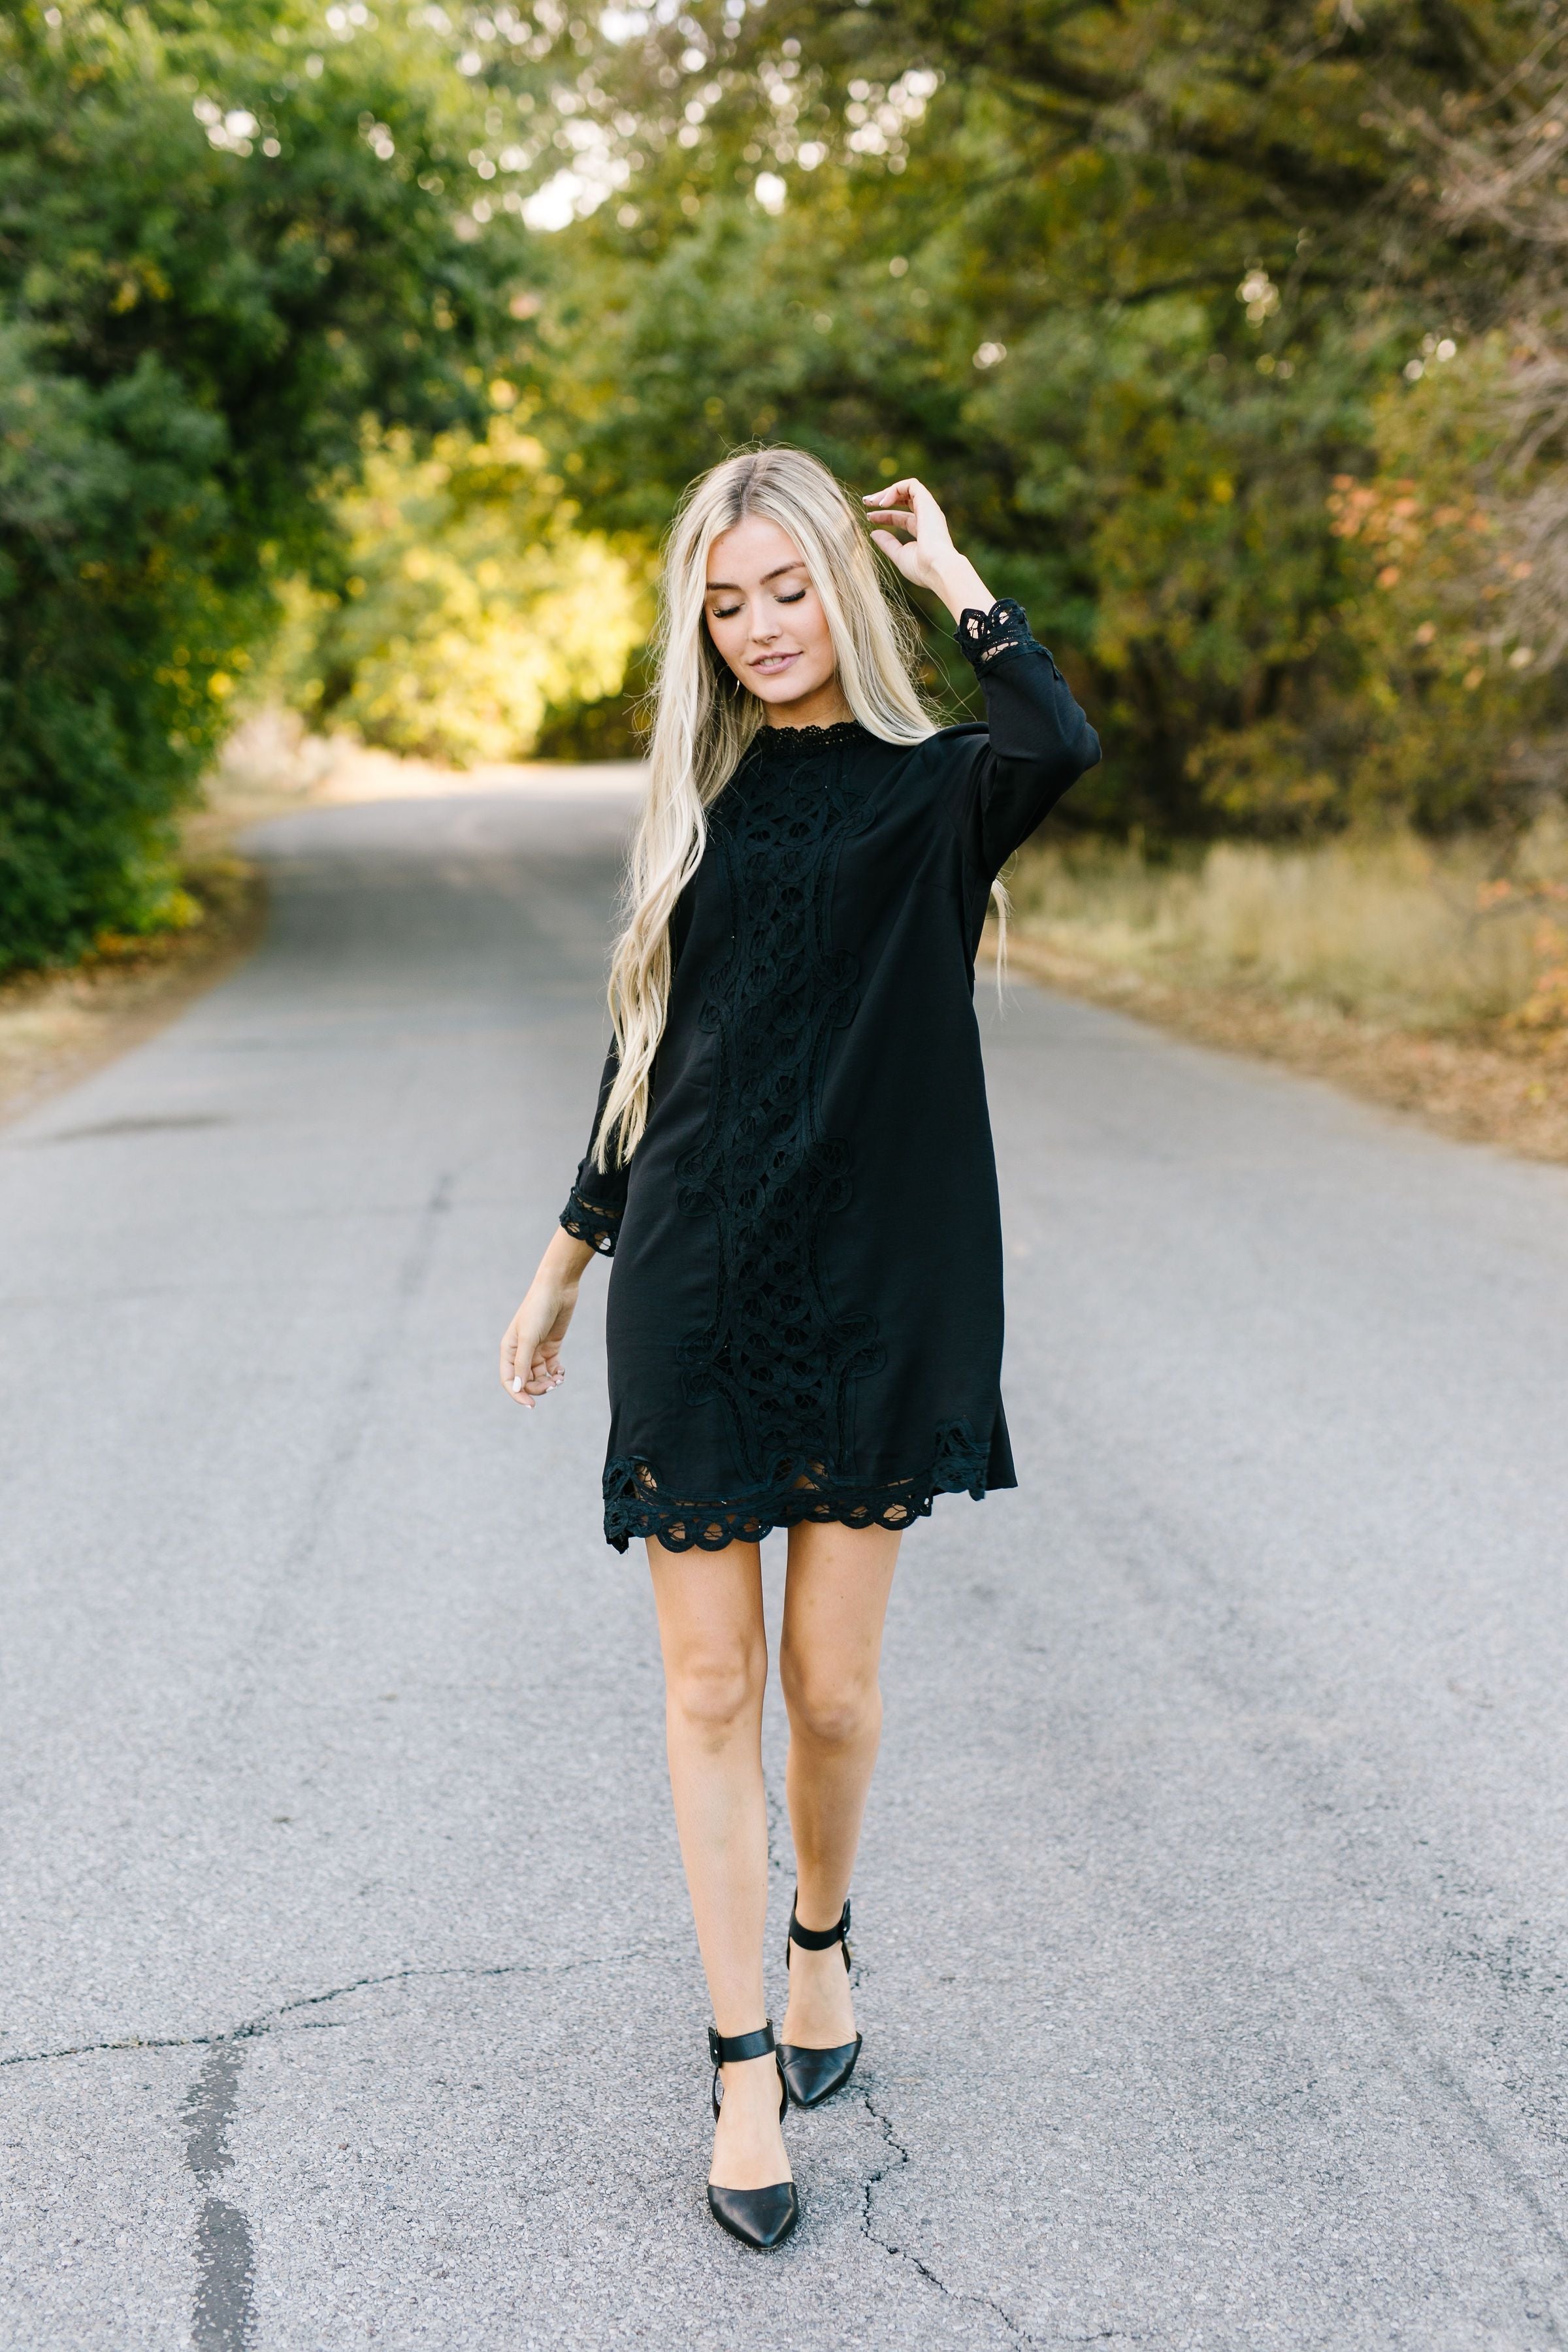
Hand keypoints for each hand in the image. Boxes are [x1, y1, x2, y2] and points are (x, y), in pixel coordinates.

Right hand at [499, 1233, 592, 1408]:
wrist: (558, 1289)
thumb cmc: (538, 1310)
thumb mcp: (529, 1338)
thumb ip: (522, 1364)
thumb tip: (517, 1388)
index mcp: (508, 1350)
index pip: (508, 1380)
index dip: (517, 1394)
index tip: (531, 1405)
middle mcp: (520, 1352)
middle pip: (525, 1381)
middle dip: (537, 1387)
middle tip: (552, 1385)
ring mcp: (536, 1350)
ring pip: (539, 1376)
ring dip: (548, 1382)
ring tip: (559, 1379)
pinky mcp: (551, 1347)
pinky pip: (551, 1368)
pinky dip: (556, 1374)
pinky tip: (562, 1373)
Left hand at [862, 478, 993, 619]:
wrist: (936, 568)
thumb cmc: (921, 568)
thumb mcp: (899, 555)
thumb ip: (887, 543)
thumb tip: (873, 533)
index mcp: (923, 531)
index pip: (902, 518)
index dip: (884, 516)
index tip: (869, 517)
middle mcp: (927, 517)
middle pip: (905, 500)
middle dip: (884, 497)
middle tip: (866, 502)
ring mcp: (928, 508)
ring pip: (908, 488)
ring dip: (887, 492)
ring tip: (871, 502)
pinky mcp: (927, 501)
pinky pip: (911, 485)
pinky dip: (894, 489)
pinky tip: (882, 503)